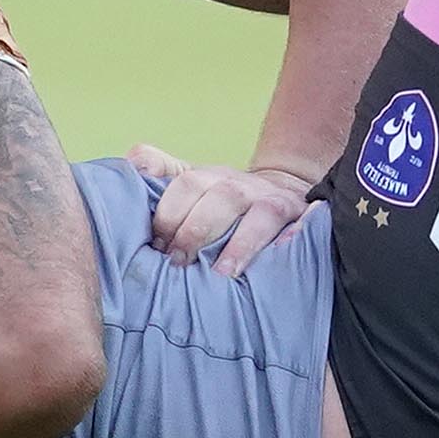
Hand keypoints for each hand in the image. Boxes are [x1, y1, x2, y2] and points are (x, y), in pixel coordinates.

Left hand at [131, 144, 319, 277]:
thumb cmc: (220, 201)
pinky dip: (297, 236)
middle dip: (197, 231)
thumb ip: (159, 171)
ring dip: (241, 244)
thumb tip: (132, 163)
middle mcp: (241, 186)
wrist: (278, 193)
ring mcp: (273, 202)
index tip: (157, 246)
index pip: (187, 184)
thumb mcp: (188, 182)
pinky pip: (306, 223)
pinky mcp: (301, 217)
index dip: (169, 214)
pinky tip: (284, 251)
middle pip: (221, 197)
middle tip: (181, 263)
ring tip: (223, 274)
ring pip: (260, 215)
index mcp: (209, 177)